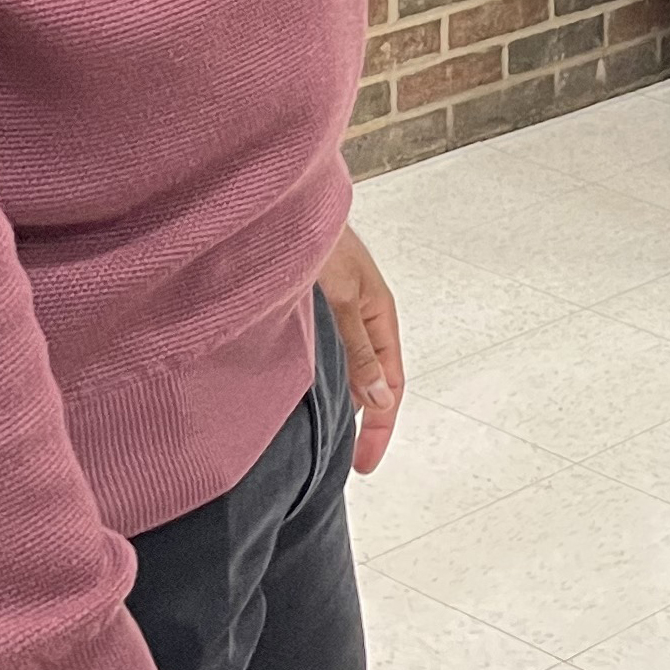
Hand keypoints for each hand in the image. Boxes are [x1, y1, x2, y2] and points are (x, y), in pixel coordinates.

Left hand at [317, 226, 403, 476]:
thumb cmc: (318, 240)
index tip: (362, 467)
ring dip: (339, 401)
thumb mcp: (344, 299)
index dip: (378, 429)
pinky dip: (317, 378)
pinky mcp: (309, 308)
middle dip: (362, 422)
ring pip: (345, 367)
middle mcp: (360, 317)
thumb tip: (380, 402)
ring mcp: (336, 312)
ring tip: (321, 438)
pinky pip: (322, 353)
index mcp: (379, 315)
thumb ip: (360, 350)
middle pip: (370, 382)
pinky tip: (297, 392)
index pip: (389, 386)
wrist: (280, 203)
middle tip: (343, 463)